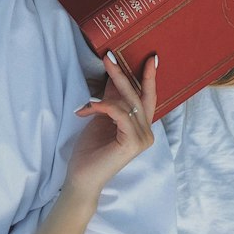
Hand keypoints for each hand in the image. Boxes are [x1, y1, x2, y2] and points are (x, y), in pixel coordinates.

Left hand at [67, 55, 157, 201]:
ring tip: (87, 104)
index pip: (148, 97)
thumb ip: (112, 100)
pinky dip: (102, 107)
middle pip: (137, 96)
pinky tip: (88, 110)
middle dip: (123, 74)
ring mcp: (143, 139)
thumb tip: (114, 75)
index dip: (149, 77)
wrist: (82, 177)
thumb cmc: (90, 151)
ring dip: (104, 97)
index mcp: (141, 127)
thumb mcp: (101, 118)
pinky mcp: (134, 143)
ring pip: (127, 103)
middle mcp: (147, 132)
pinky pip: (119, 113)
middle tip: (109, 56)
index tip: (151, 58)